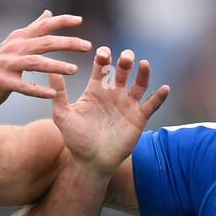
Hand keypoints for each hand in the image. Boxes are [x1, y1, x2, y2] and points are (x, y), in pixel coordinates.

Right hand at [0, 10, 91, 112]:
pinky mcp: (3, 82)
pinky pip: (24, 86)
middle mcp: (14, 48)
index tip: (80, 20)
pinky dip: (39, 90)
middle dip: (68, 43)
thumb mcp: (14, 45)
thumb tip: (48, 12)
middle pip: (45, 42)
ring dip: (57, 66)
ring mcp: (7, 64)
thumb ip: (33, 29)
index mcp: (19, 38)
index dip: (62, 21)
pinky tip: (52, 94)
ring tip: (74, 70)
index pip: (44, 25)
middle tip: (87, 46)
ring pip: (36, 63)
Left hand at [51, 47, 168, 175]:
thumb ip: (59, 94)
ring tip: (144, 64)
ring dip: (143, 73)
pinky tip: (164, 88)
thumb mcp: (63, 115)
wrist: (91, 162)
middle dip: (125, 61)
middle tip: (126, 57)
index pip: (102, 67)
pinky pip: (152, 104)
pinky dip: (159, 97)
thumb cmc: (75, 140)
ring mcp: (128, 105)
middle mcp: (114, 93)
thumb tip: (52, 71)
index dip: (104, 58)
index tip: (104, 53)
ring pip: (140, 83)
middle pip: (123, 70)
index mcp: (96, 89)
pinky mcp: (139, 118)